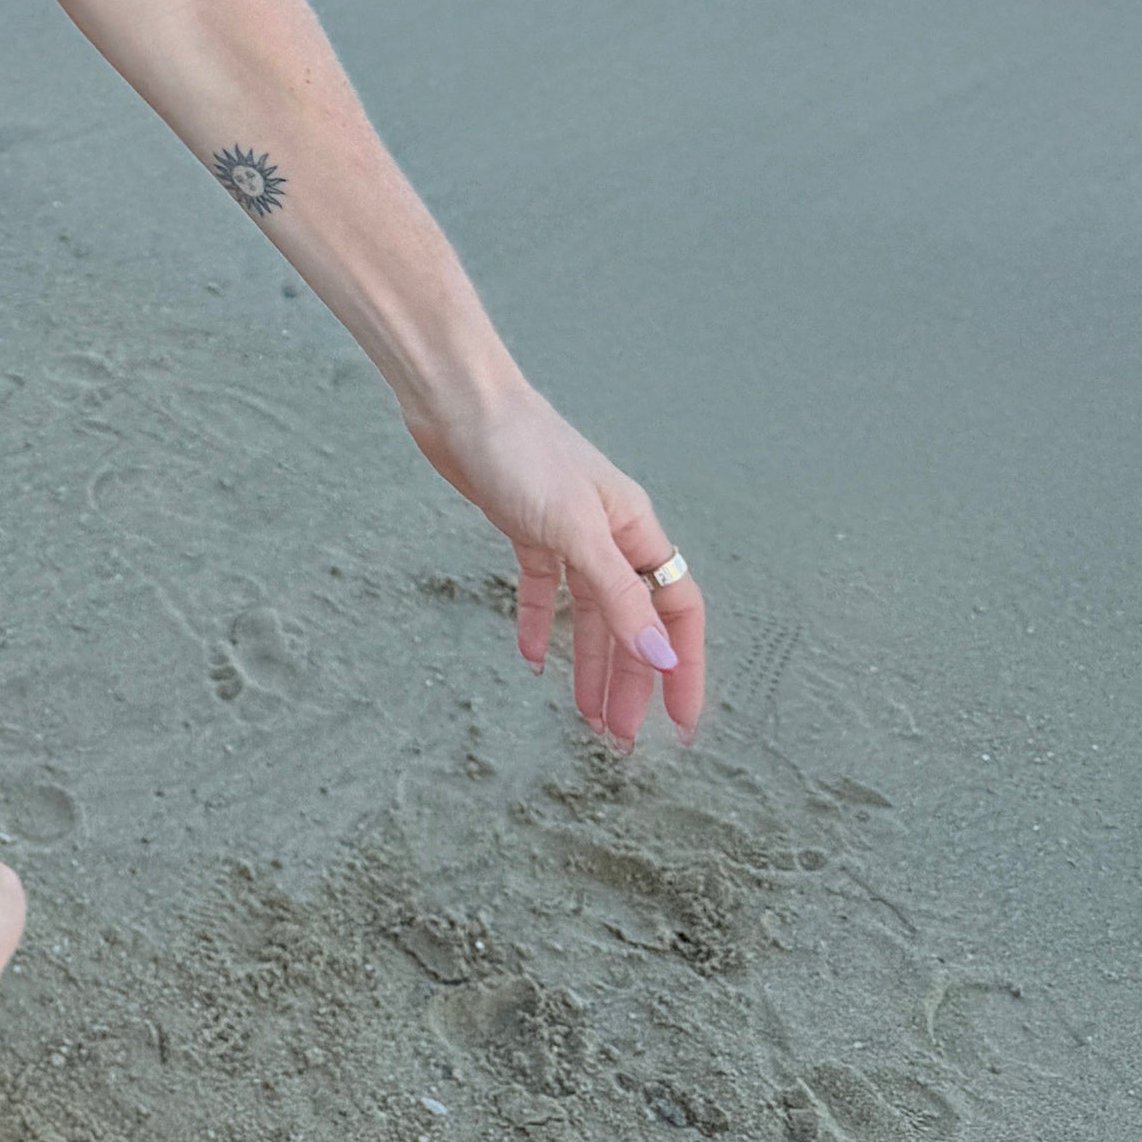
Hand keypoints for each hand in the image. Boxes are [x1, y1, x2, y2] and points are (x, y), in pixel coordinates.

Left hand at [404, 378, 704, 750]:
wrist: (458, 403)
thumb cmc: (522, 452)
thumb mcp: (575, 532)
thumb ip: (617, 597)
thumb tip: (659, 659)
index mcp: (635, 529)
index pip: (676, 611)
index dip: (683, 668)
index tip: (680, 724)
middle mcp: (608, 533)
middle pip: (631, 620)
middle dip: (630, 680)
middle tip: (617, 739)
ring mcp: (565, 530)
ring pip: (587, 611)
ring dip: (588, 663)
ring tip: (585, 717)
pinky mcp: (524, 526)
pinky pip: (542, 587)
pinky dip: (538, 623)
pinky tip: (531, 658)